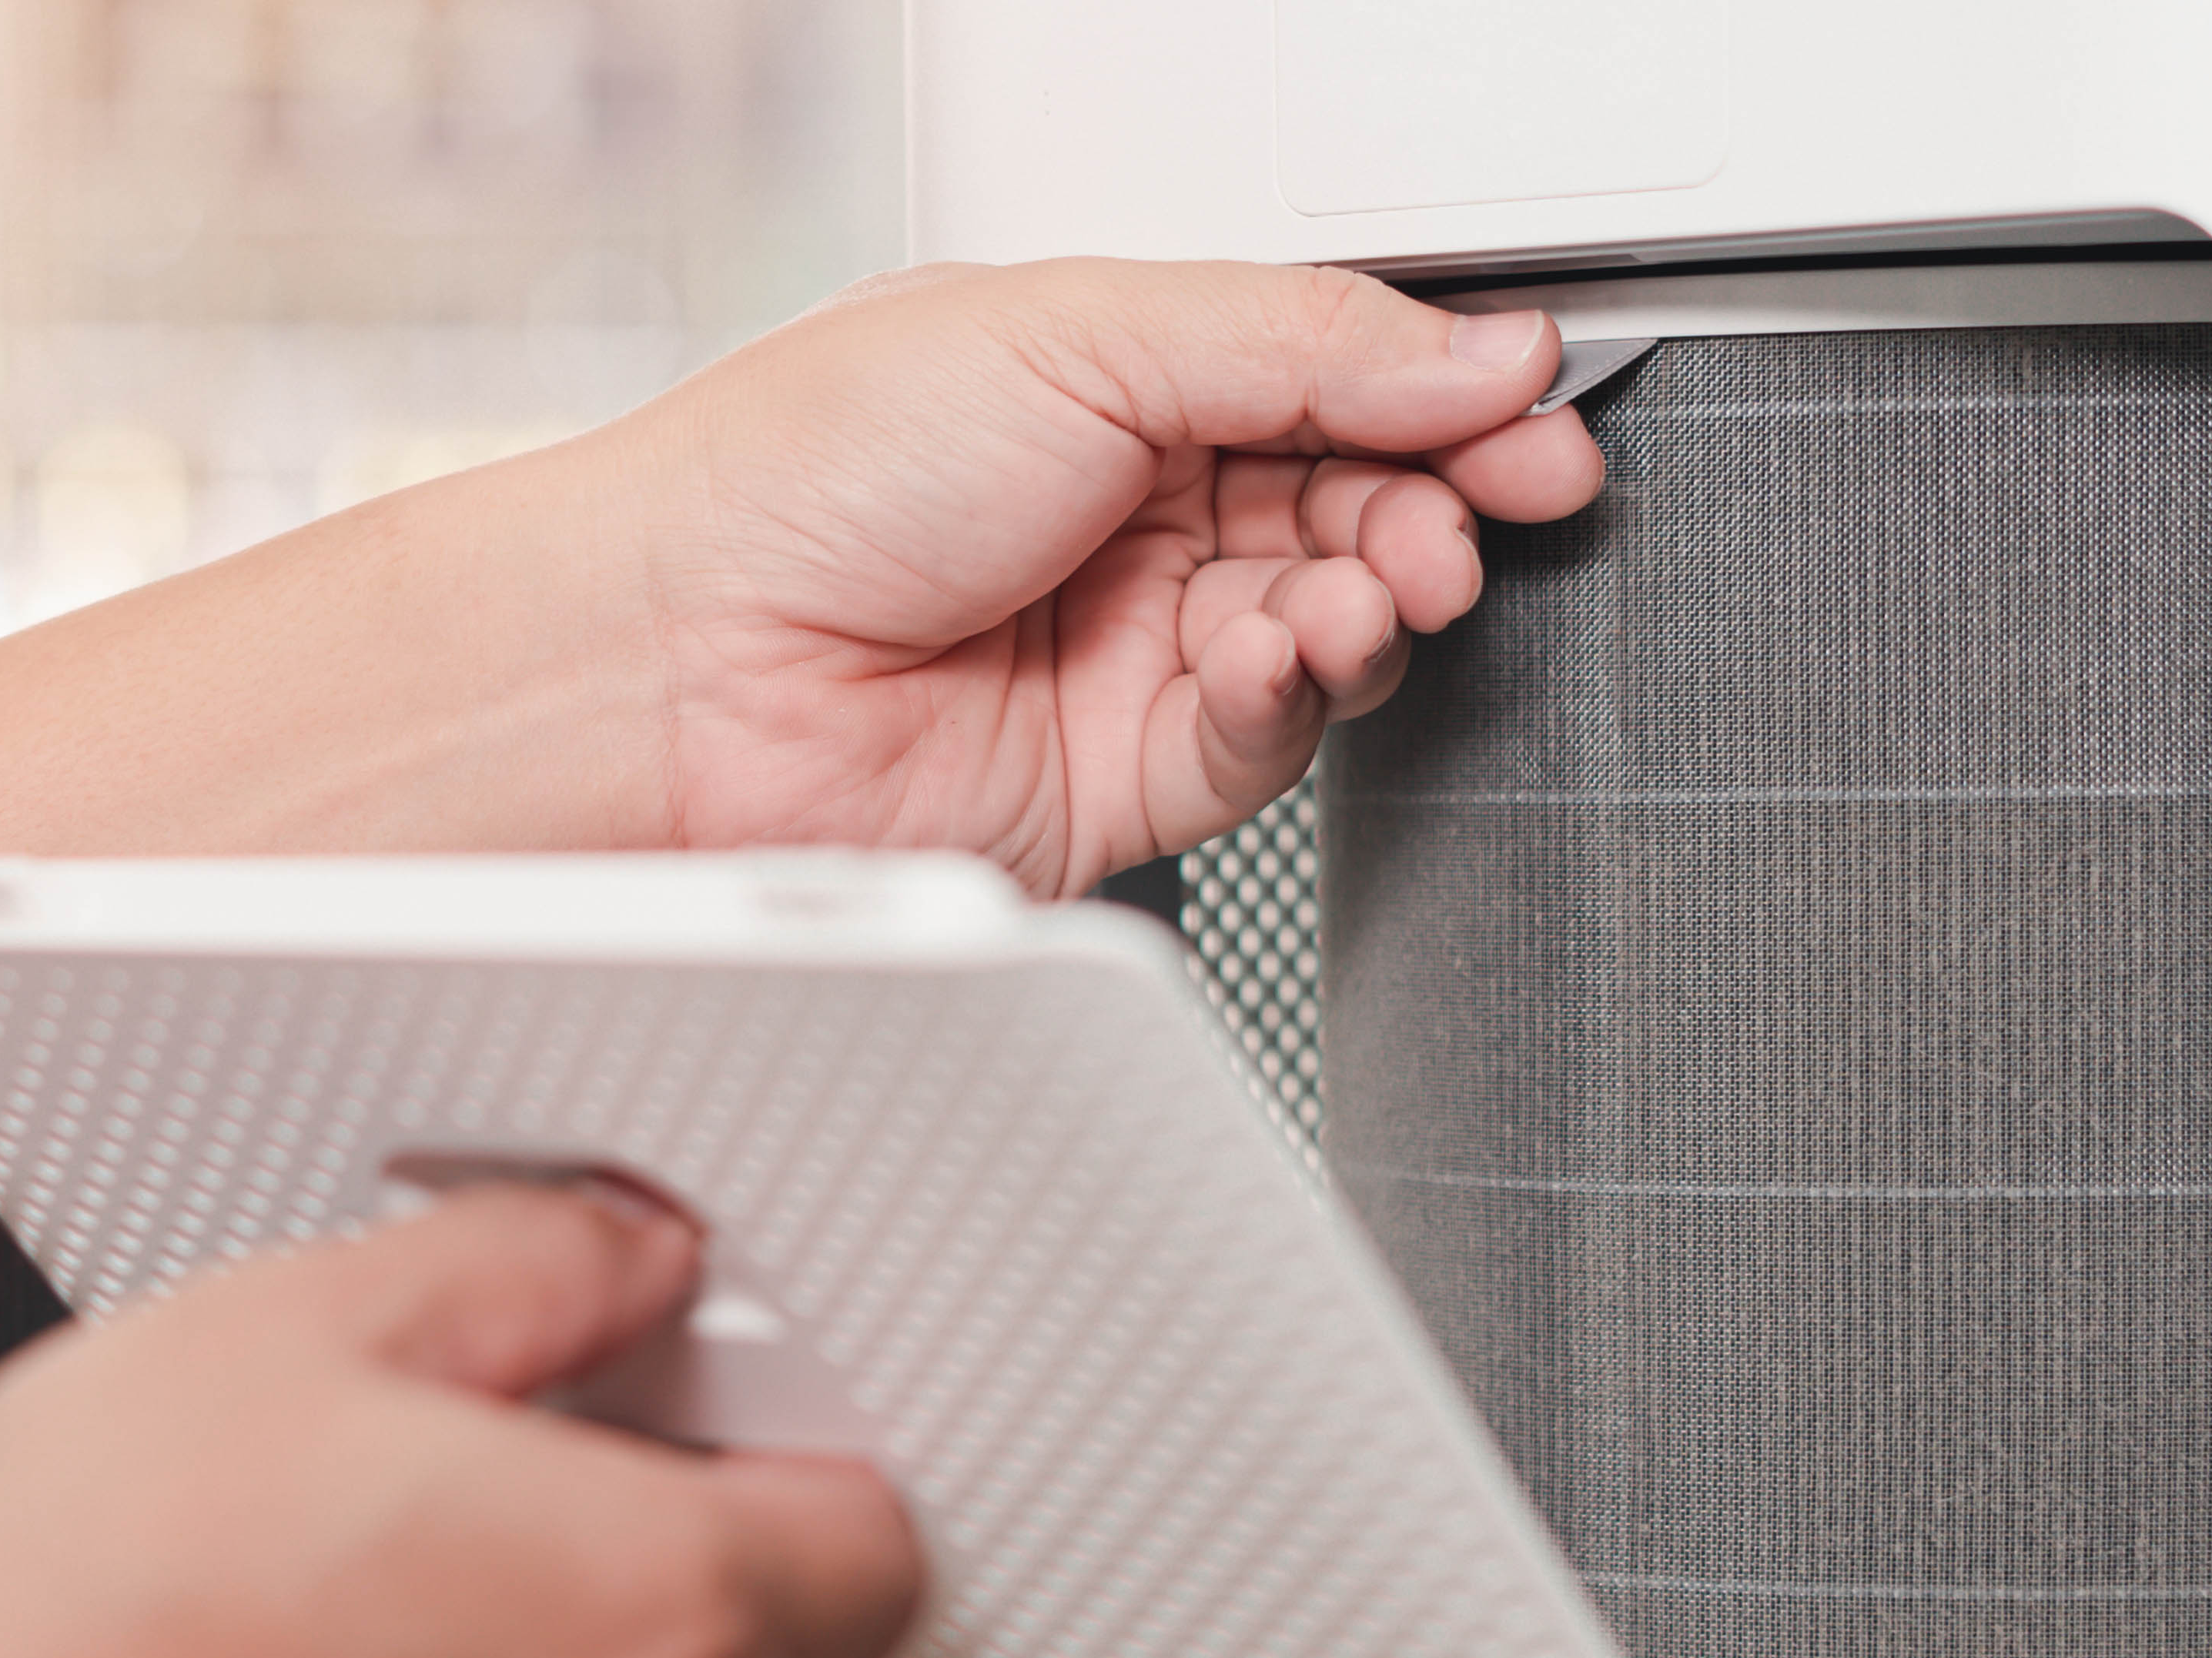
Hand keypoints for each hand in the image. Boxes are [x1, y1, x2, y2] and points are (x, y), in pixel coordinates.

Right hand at [0, 1183, 924, 1657]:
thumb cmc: (61, 1629)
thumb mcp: (289, 1323)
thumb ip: (521, 1262)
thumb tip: (623, 1248)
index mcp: (661, 1608)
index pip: (875, 1537)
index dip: (789, 1449)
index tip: (688, 1402)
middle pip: (763, 1656)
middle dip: (660, 1557)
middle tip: (477, 1469)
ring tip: (344, 1590)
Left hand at [604, 258, 1608, 897]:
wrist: (683, 667)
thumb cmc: (804, 475)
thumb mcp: (1080, 329)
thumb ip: (1299, 341)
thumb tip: (1470, 350)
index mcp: (1109, 377)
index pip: (1331, 376)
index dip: (1442, 393)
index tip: (1528, 404)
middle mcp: (1123, 512)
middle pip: (1356, 501)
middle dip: (1441, 499)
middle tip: (1495, 499)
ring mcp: (1125, 646)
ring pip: (1333, 624)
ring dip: (1383, 594)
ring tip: (1382, 576)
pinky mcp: (1120, 775)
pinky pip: (1269, 738)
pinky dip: (1304, 690)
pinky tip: (1288, 648)